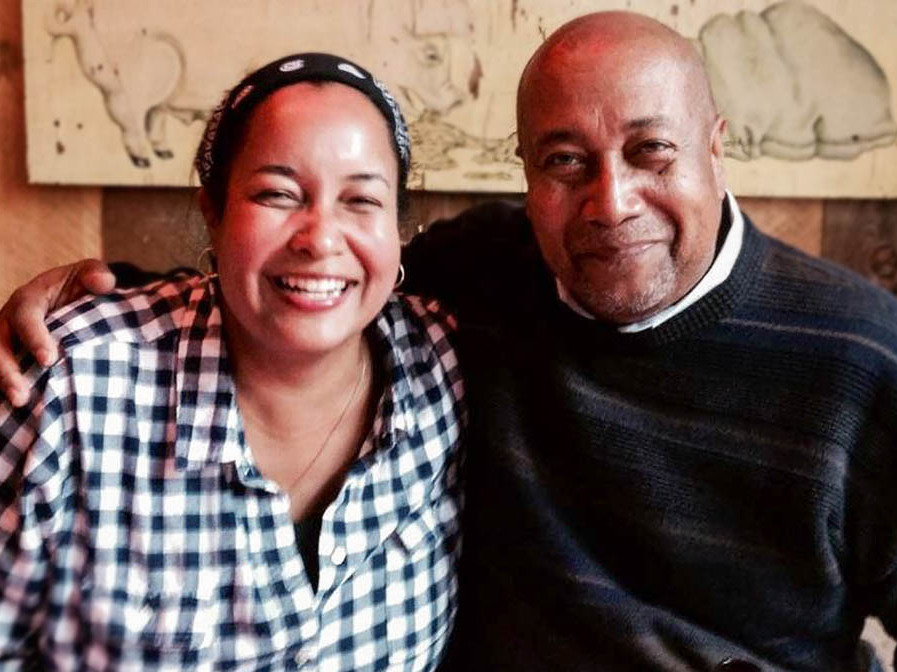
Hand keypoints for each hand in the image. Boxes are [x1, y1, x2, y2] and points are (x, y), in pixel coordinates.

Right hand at [0, 260, 115, 406]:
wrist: (74, 298)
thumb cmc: (81, 286)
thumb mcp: (89, 274)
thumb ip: (96, 274)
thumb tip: (104, 282)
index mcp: (27, 299)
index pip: (25, 317)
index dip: (34, 338)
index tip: (50, 359)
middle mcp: (9, 321)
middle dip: (7, 371)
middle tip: (22, 395)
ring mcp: (7, 343)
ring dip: (4, 385)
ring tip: (21, 405)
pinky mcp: (12, 359)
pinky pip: (4, 375)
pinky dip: (6, 392)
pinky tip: (22, 413)